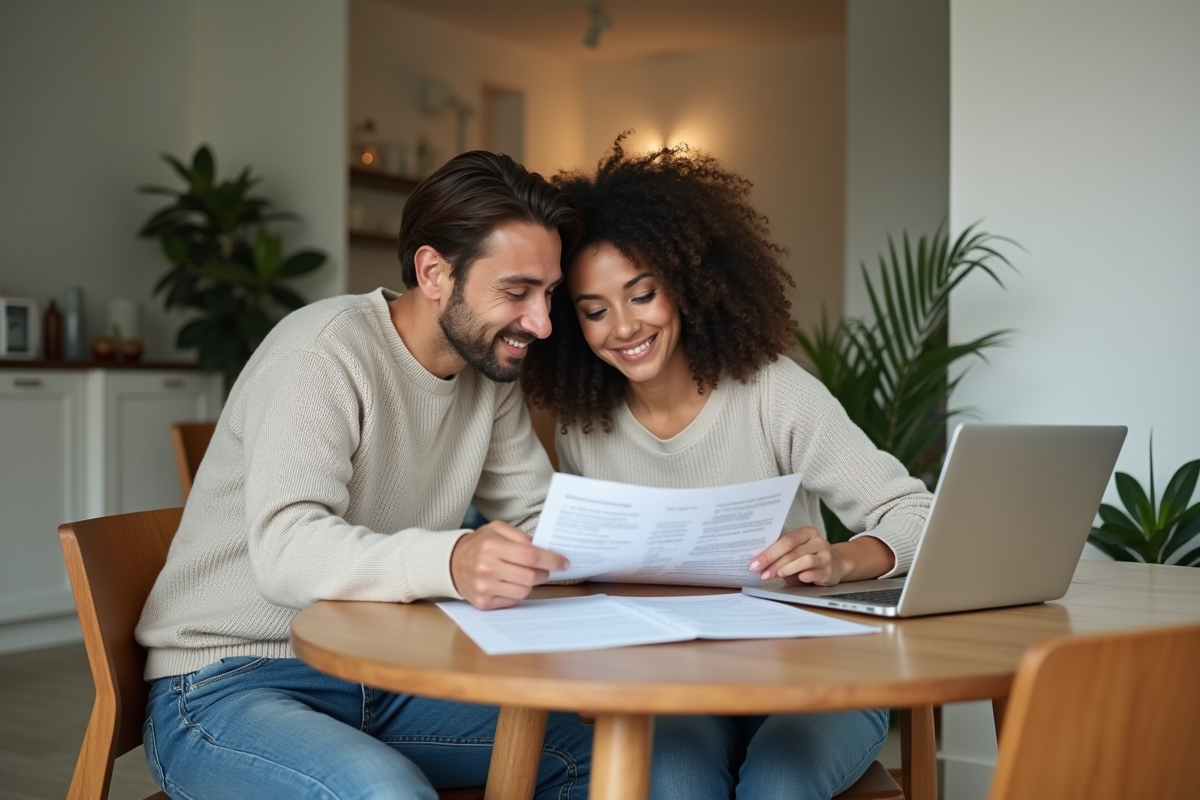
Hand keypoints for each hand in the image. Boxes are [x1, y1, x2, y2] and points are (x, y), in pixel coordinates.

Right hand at [450, 521, 569, 609]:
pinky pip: (512, 601)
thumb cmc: (479, 544)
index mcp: (492, 546)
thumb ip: (520, 536)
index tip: (564, 562)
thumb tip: (544, 548)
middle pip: (530, 576)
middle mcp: (487, 567)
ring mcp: (484, 587)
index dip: (551, 560)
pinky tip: (509, 583)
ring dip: (530, 583)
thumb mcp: (496, 529)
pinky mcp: (483, 603)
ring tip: (525, 575)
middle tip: (544, 568)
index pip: (530, 556)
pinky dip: (516, 593)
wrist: (451, 563)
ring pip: (523, 591)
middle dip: (543, 573)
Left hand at [749, 529, 896, 586]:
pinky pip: (816, 571)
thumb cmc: (809, 558)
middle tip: (761, 572)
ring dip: (786, 568)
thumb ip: (781, 555)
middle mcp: (817, 541)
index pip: (785, 540)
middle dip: (773, 562)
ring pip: (803, 559)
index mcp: (806, 532)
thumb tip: (759, 564)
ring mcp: (825, 555)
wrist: (837, 565)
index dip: (769, 552)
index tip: (754, 563)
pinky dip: (805, 575)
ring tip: (776, 575)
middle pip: (792, 549)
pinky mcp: (830, 570)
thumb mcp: (796, 553)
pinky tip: (798, 578)